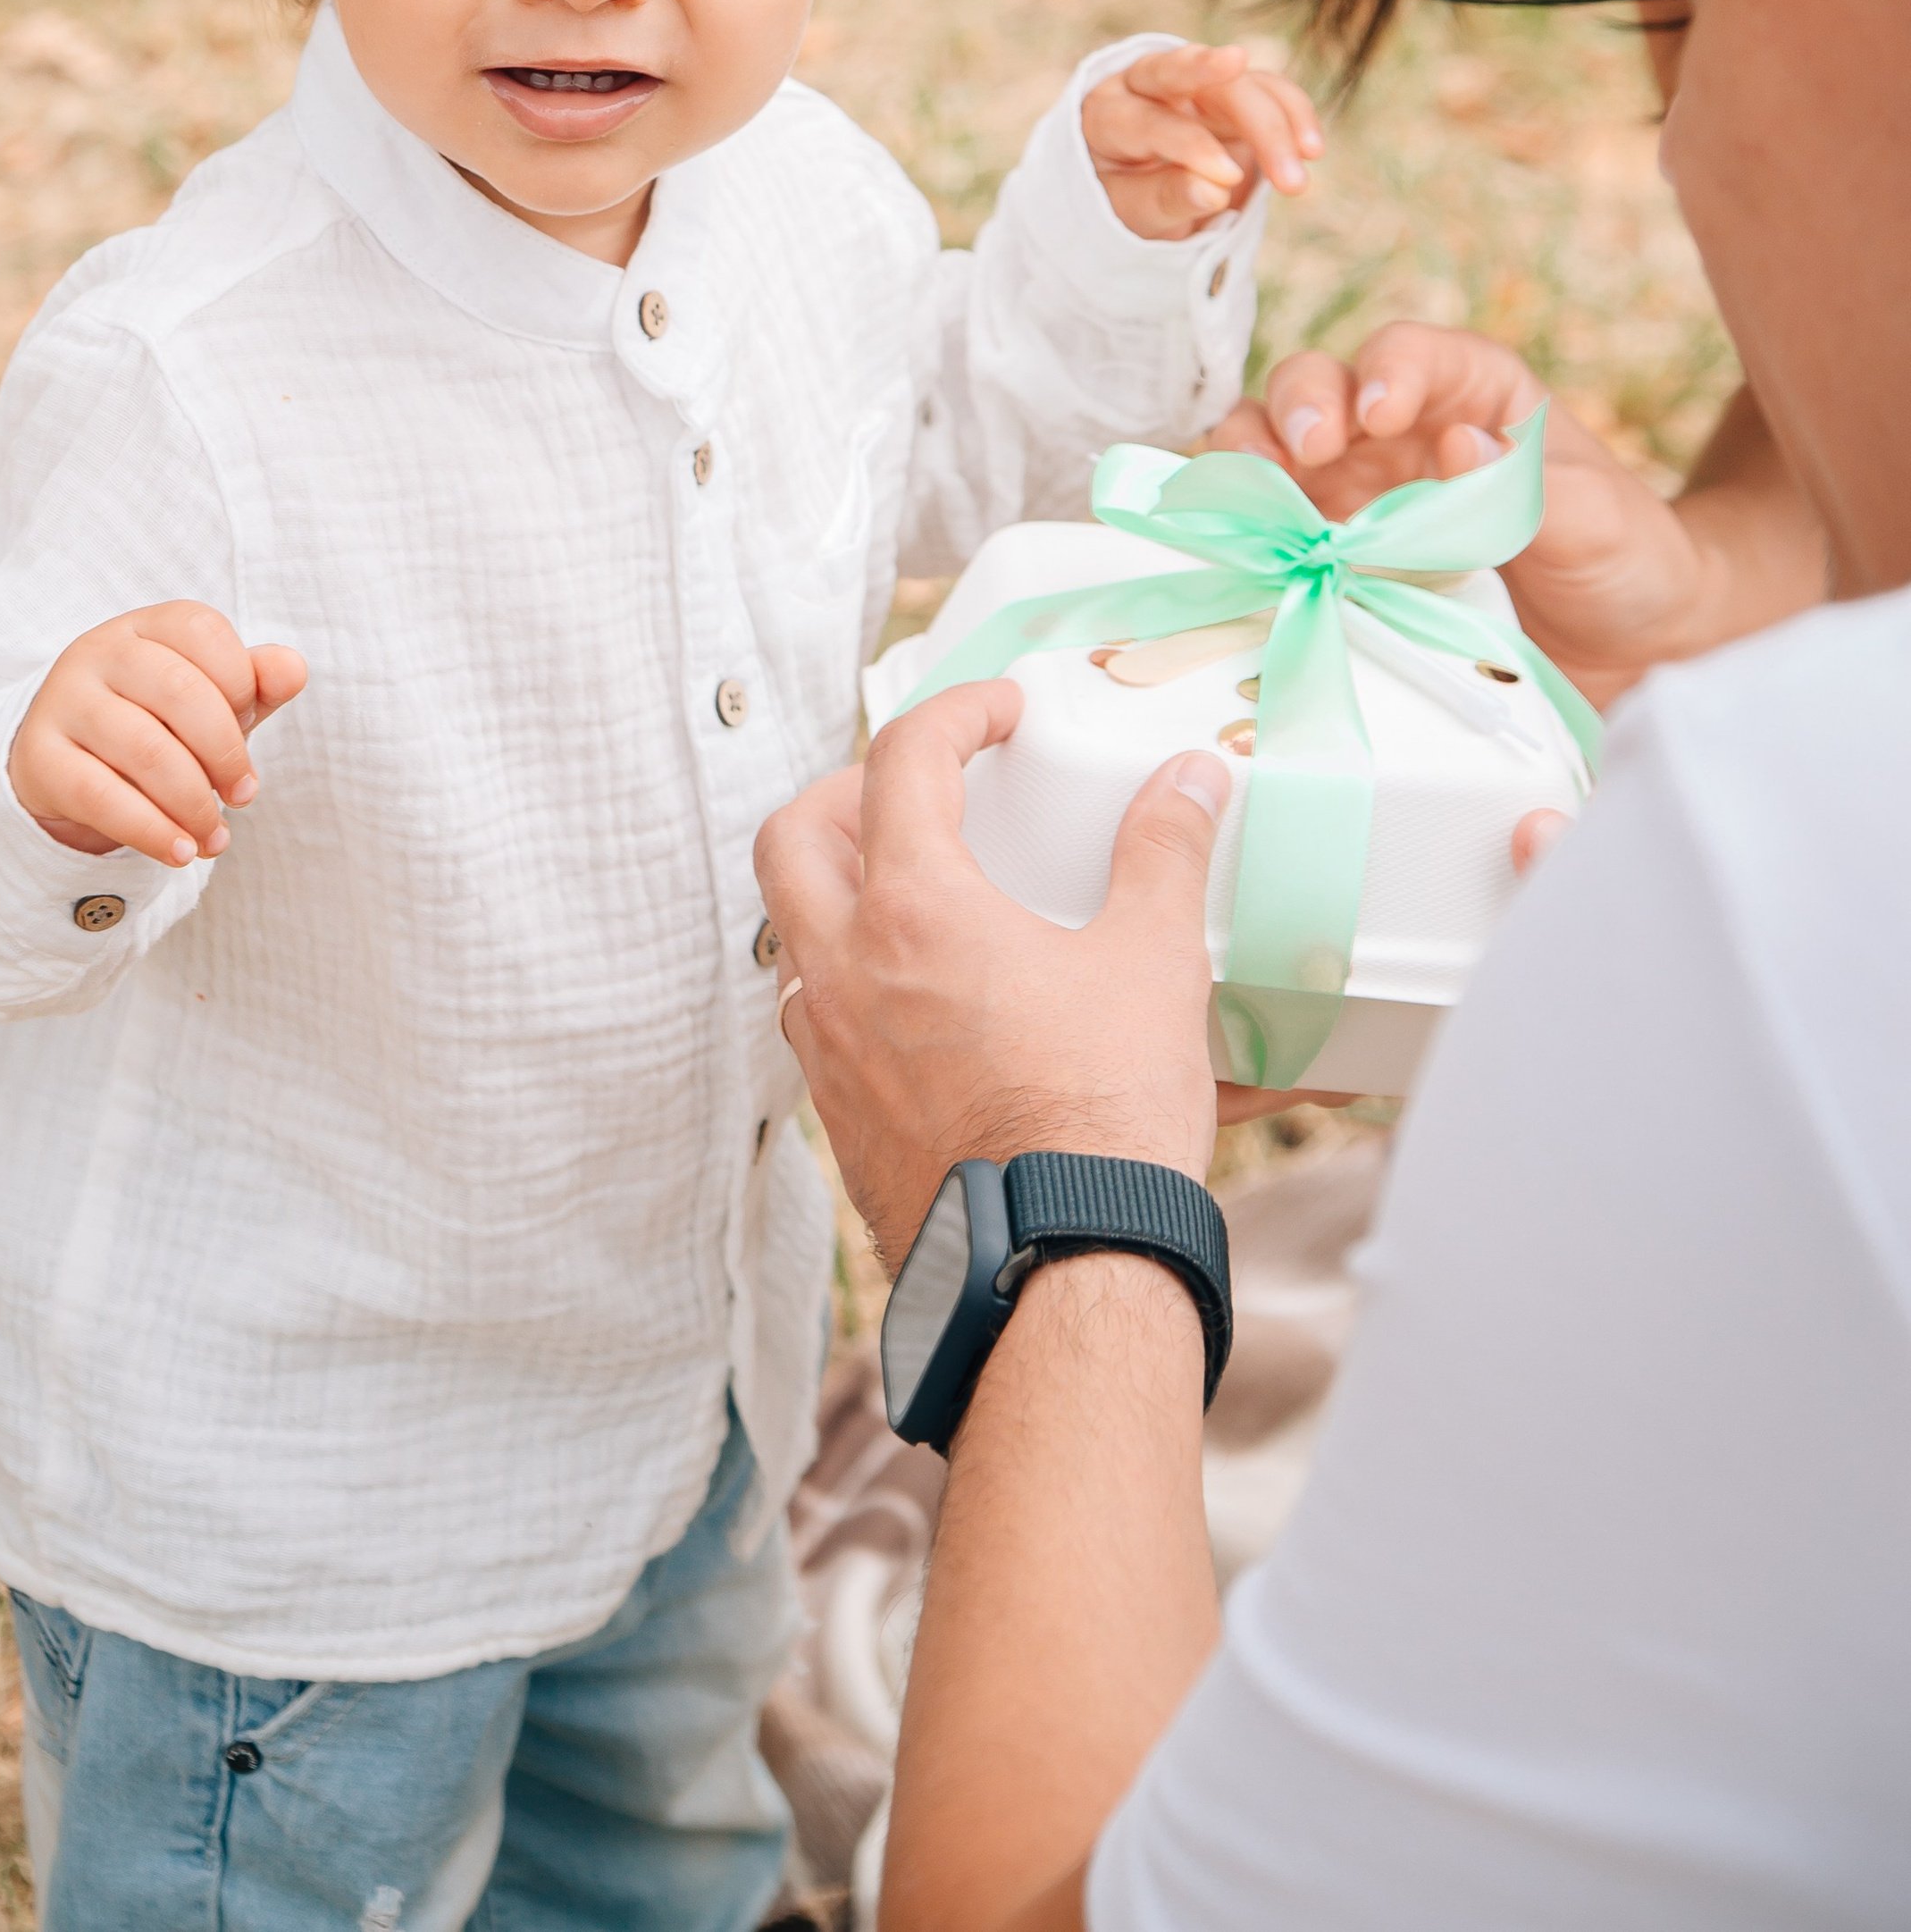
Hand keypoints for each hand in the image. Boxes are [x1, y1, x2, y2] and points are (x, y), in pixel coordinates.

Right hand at [8, 602, 306, 869]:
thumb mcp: (211, 698)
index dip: (242, 686)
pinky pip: (102, 797)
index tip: (250, 730)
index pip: (204, 632)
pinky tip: (180, 852)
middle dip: (226, 754)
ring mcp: (63, 701)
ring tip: (214, 838)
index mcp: (146, 626)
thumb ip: (256, 682)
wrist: (68, 766)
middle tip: (243, 796)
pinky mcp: (39, 757)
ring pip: (146, 750)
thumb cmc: (157, 723)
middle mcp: (99, 651)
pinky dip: (152, 832)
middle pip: (181, 693)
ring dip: (194, 804)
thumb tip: (293, 670)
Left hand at [755, 681, 1230, 1267]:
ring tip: (916, 892)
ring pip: (794, 939)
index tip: (1000, 712)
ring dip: (838, 895)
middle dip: (843, 791)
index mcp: (914, 910)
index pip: (901, 761)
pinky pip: (819, 1023)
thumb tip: (1189, 781)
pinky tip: (923, 1001)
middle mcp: (847, 971)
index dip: (952, 713)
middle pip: (792, 838)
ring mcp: (833, 1052)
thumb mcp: (1153, 963)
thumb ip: (1163, 855)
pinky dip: (853, 983)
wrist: (1062, 1270)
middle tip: (916, 788)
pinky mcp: (843, 1121)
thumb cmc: (1103, 1116)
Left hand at [1081, 42, 1320, 241]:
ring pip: (1236, 83)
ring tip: (1303, 170)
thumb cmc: (1123, 203)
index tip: (1226, 179)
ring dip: (1276, 123)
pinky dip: (1293, 113)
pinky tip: (1312, 148)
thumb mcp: (1132, 213)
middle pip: (1185, 76)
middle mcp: (1144, 85)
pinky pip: (1267, 88)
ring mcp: (1191, 83)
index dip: (1188, 146)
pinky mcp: (1230, 90)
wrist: (1136, 193)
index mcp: (1104, 114)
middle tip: (1280, 141)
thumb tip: (1214, 191)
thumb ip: (1165, 198)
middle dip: (1239, 104)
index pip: (1146, 121)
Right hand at [1211, 320, 1712, 708]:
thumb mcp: (1598, 520)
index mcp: (1469, 393)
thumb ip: (1530, 485)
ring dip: (1250, 461)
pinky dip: (1247, 535)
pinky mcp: (1333, 554)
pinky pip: (1272, 533)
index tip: (1381, 415)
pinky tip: (1246, 554)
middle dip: (1300, 407)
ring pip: (1273, 448)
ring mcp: (1357, 492)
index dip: (1385, 371)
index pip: (1408, 353)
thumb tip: (1458, 447)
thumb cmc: (1623, 557)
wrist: (1626, 644)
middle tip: (1306, 453)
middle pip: (1318, 385)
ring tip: (1251, 496)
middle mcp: (1398, 431)